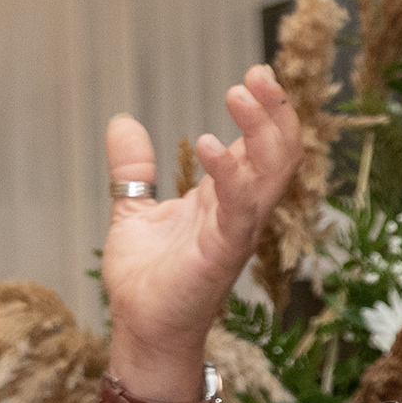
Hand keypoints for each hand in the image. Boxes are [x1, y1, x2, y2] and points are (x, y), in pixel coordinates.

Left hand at [99, 66, 300, 371]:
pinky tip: (212, 145)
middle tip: (257, 74)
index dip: (267, 110)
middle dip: (276, 111)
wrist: (140, 329)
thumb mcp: (134, 210)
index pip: (262, 146)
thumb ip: (134, 170)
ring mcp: (236, 232)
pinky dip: (231, 176)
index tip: (256, 72)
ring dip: (262, 131)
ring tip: (239, 93)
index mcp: (226, 198)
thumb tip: (122, 121)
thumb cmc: (148, 280)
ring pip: (271, 174)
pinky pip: (239, 210)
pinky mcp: (221, 253)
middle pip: (279, 153)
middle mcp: (241, 211)